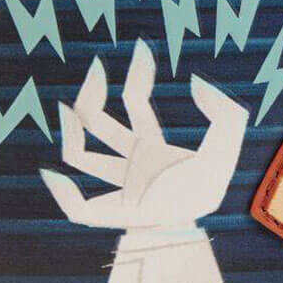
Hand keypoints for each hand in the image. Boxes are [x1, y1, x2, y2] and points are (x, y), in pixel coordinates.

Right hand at [41, 39, 247, 229]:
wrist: (202, 231)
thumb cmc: (211, 190)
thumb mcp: (229, 144)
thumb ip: (226, 110)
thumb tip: (195, 81)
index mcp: (152, 144)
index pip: (135, 103)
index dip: (137, 77)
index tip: (140, 50)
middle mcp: (130, 161)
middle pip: (100, 122)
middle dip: (93, 95)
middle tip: (97, 69)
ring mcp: (117, 186)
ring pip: (80, 155)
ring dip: (70, 132)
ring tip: (67, 109)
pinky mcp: (108, 215)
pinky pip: (75, 208)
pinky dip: (61, 194)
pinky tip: (54, 176)